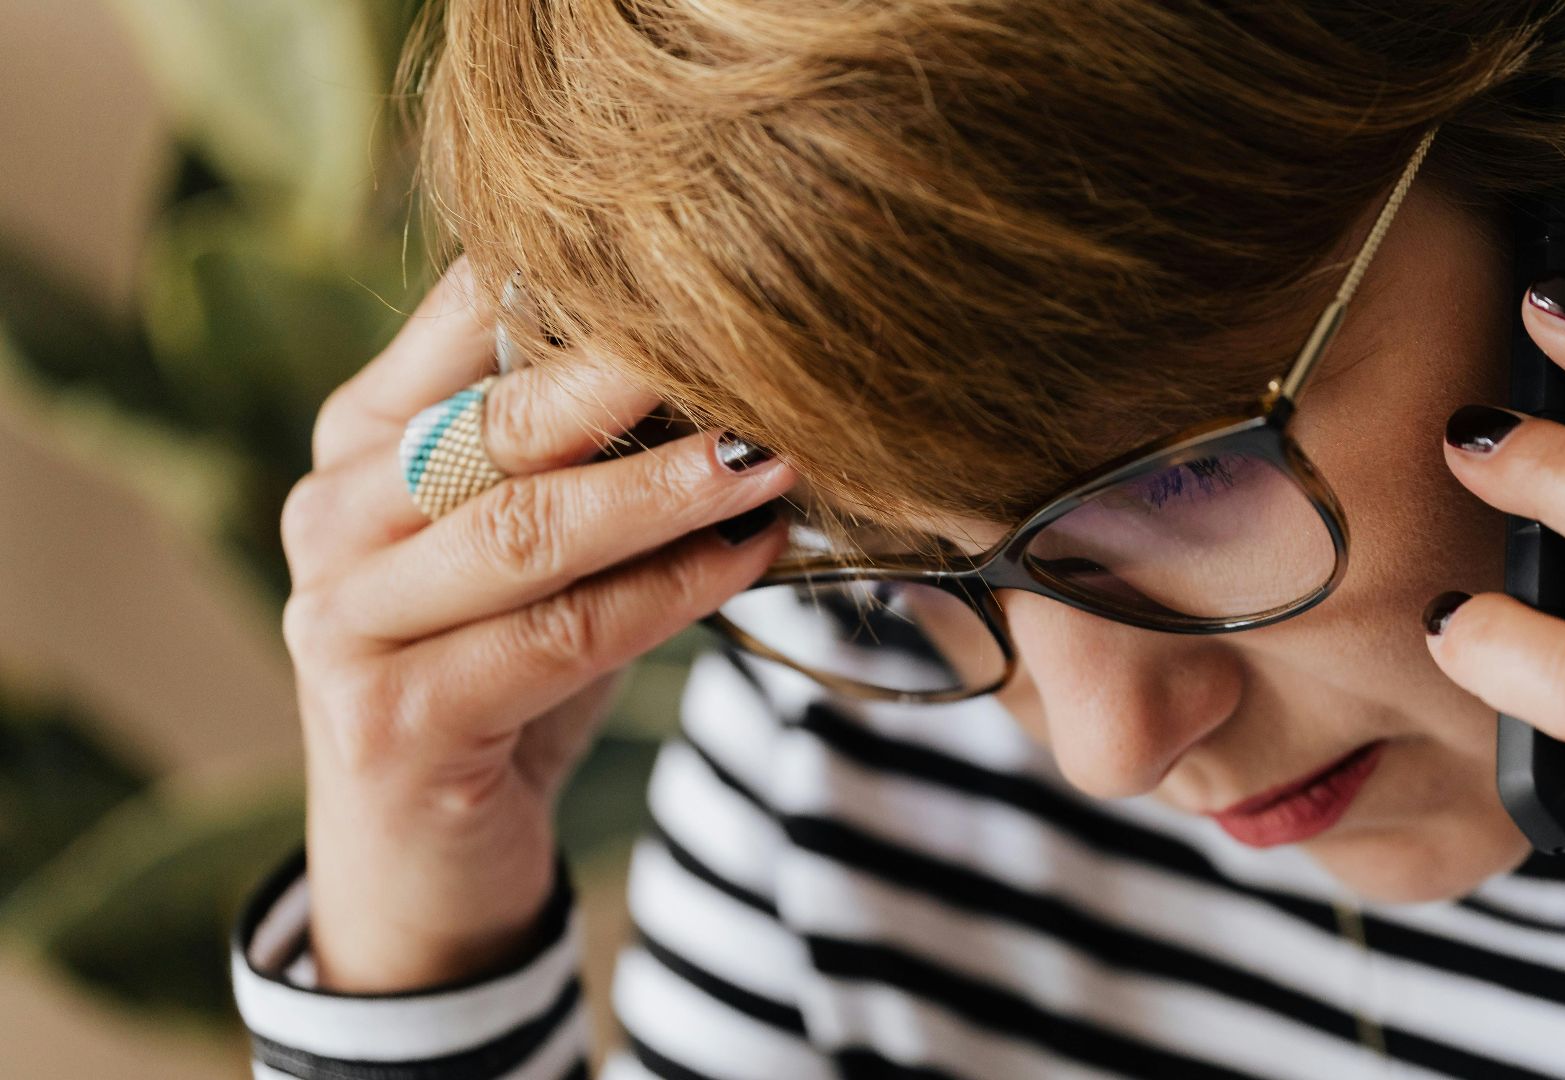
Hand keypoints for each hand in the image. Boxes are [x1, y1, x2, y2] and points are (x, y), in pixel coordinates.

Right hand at [282, 256, 792, 990]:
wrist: (424, 856)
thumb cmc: (501, 670)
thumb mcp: (535, 547)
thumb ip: (586, 457)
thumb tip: (736, 368)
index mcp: (361, 439)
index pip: (461, 319)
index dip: (580, 283)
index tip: (706, 258)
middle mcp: (331, 513)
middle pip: (496, 422)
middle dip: (632, 378)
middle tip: (754, 345)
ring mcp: (344, 618)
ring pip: (527, 530)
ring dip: (665, 490)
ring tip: (770, 457)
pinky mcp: (390, 718)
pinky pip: (556, 636)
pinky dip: (665, 594)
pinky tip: (746, 560)